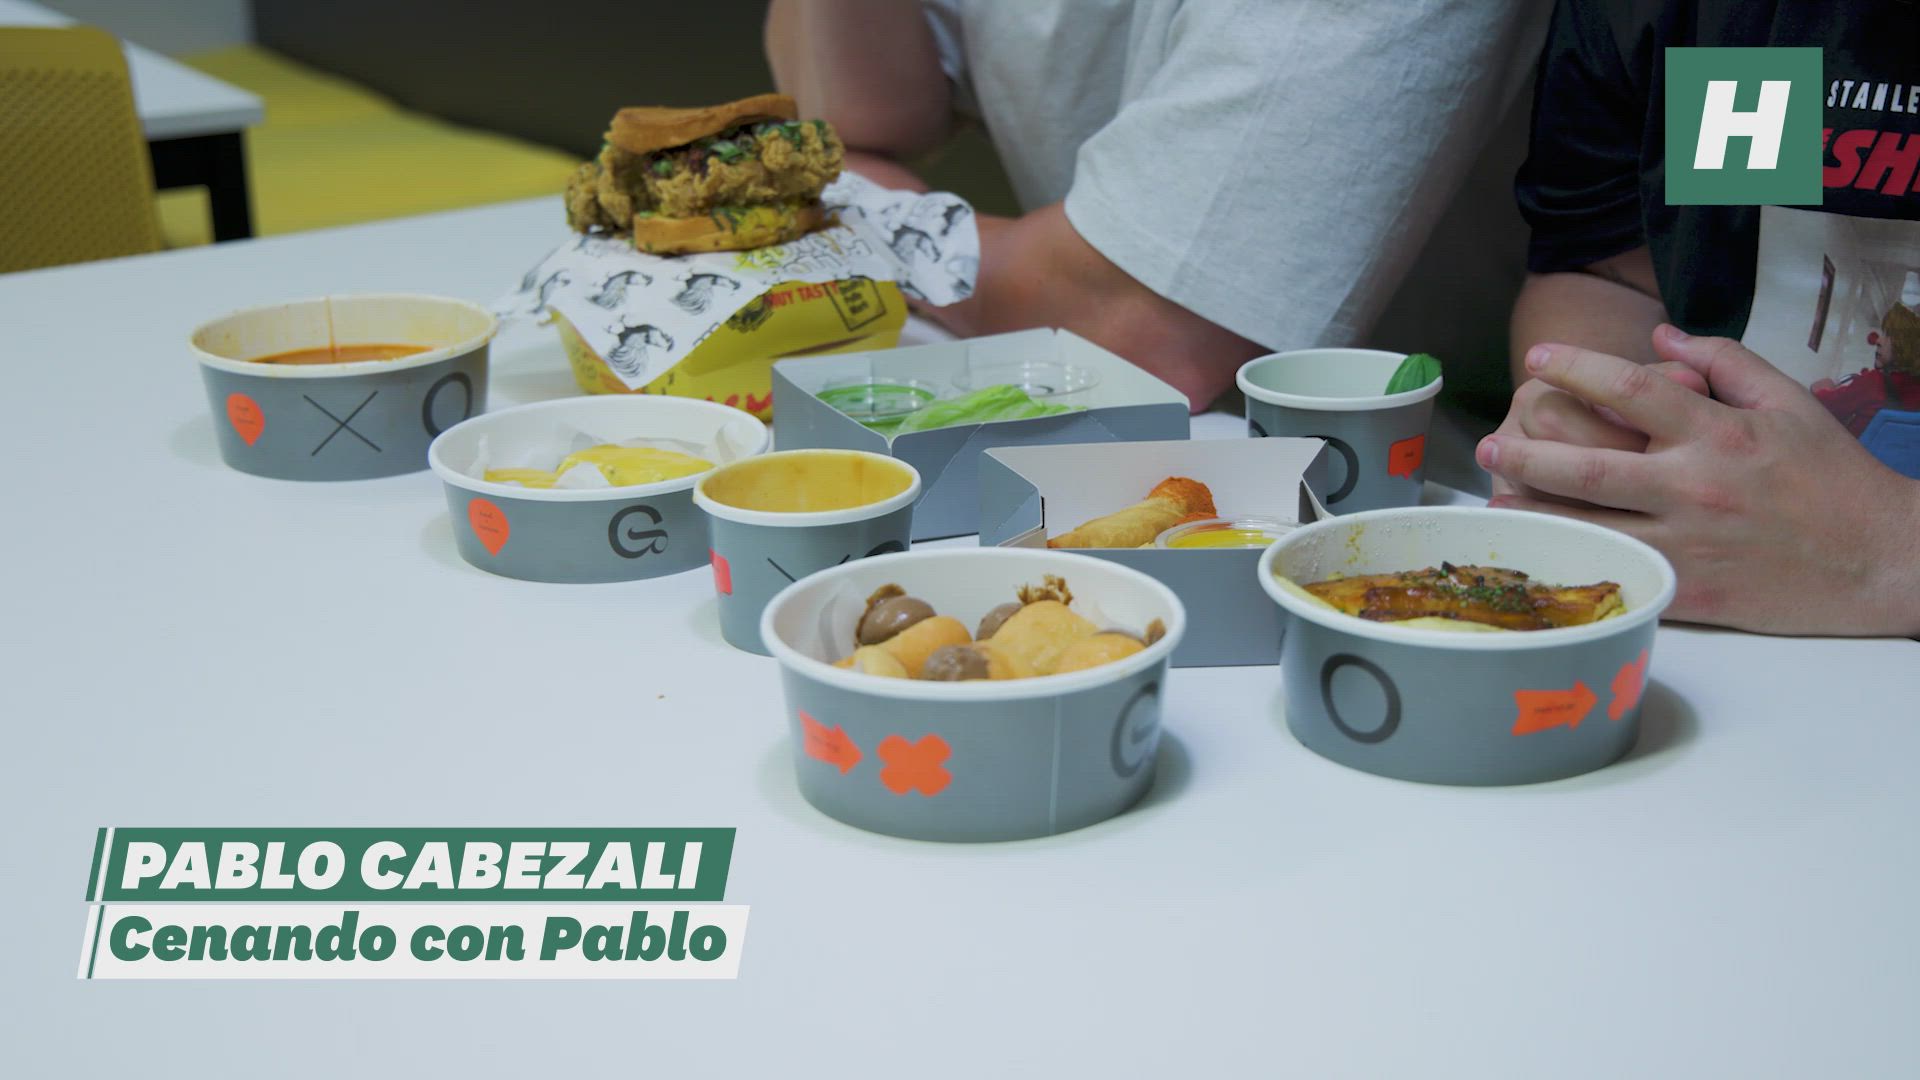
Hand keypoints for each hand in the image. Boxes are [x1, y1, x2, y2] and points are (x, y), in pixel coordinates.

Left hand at [1478, 325, 1919, 635]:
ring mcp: (1687, 544)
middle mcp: (1693, 487)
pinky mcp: (1688, 592)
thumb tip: (1660, 337)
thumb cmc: (1833, 477)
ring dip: (1533, 513)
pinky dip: (1575, 565)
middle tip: (1488, 442)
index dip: (1574, 370)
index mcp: (1716, 434)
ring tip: (1493, 502)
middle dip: (1527, 452)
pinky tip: (1543, 558)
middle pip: (1586, 467)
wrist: (1881, 560)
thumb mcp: (1789, 402)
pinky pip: (1618, 575)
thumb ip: (1723, 361)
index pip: (1628, 391)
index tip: (1537, 359)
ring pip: (1589, 527)